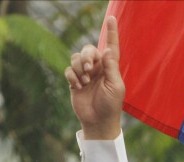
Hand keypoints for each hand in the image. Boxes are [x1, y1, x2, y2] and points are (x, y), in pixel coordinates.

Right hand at [64, 15, 123, 138]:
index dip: (111, 32)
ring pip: (76, 58)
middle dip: (86, 56)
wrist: (98, 121)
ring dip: (78, 67)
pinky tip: (77, 86)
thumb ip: (111, 68)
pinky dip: (71, 76)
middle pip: (89, 49)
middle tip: (89, 68)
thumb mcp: (115, 86)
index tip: (111, 18)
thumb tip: (107, 50)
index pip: (111, 47)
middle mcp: (97, 68)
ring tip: (84, 81)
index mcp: (110, 67)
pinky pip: (68, 70)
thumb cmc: (111, 105)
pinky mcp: (74, 82)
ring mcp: (85, 74)